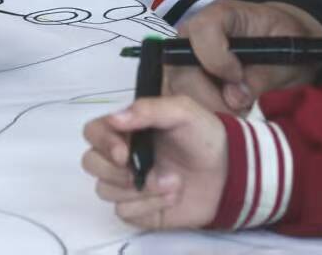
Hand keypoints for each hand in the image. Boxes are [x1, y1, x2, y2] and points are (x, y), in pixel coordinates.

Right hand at [82, 96, 227, 231]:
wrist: (230, 174)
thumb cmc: (204, 137)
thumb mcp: (183, 112)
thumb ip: (148, 110)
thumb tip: (114, 118)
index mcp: (128, 129)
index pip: (94, 132)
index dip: (103, 142)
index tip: (123, 153)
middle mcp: (122, 156)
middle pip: (91, 163)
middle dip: (116, 171)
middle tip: (143, 172)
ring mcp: (128, 185)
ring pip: (105, 190)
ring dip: (141, 189)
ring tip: (173, 183)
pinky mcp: (138, 209)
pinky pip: (124, 211)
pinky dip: (148, 205)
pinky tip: (171, 197)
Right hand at [169, 0, 321, 114]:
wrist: (284, 47)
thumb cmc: (286, 43)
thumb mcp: (287, 55)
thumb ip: (262, 75)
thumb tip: (233, 99)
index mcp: (222, 16)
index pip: (202, 31)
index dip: (217, 59)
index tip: (238, 78)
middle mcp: (194, 35)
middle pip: (180, 68)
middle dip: (209, 98)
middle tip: (239, 114)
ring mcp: (184, 60)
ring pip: (176, 91)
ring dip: (206, 111)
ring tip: (235, 117)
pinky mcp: (183, 83)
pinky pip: (179, 104)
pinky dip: (201, 118)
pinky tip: (225, 119)